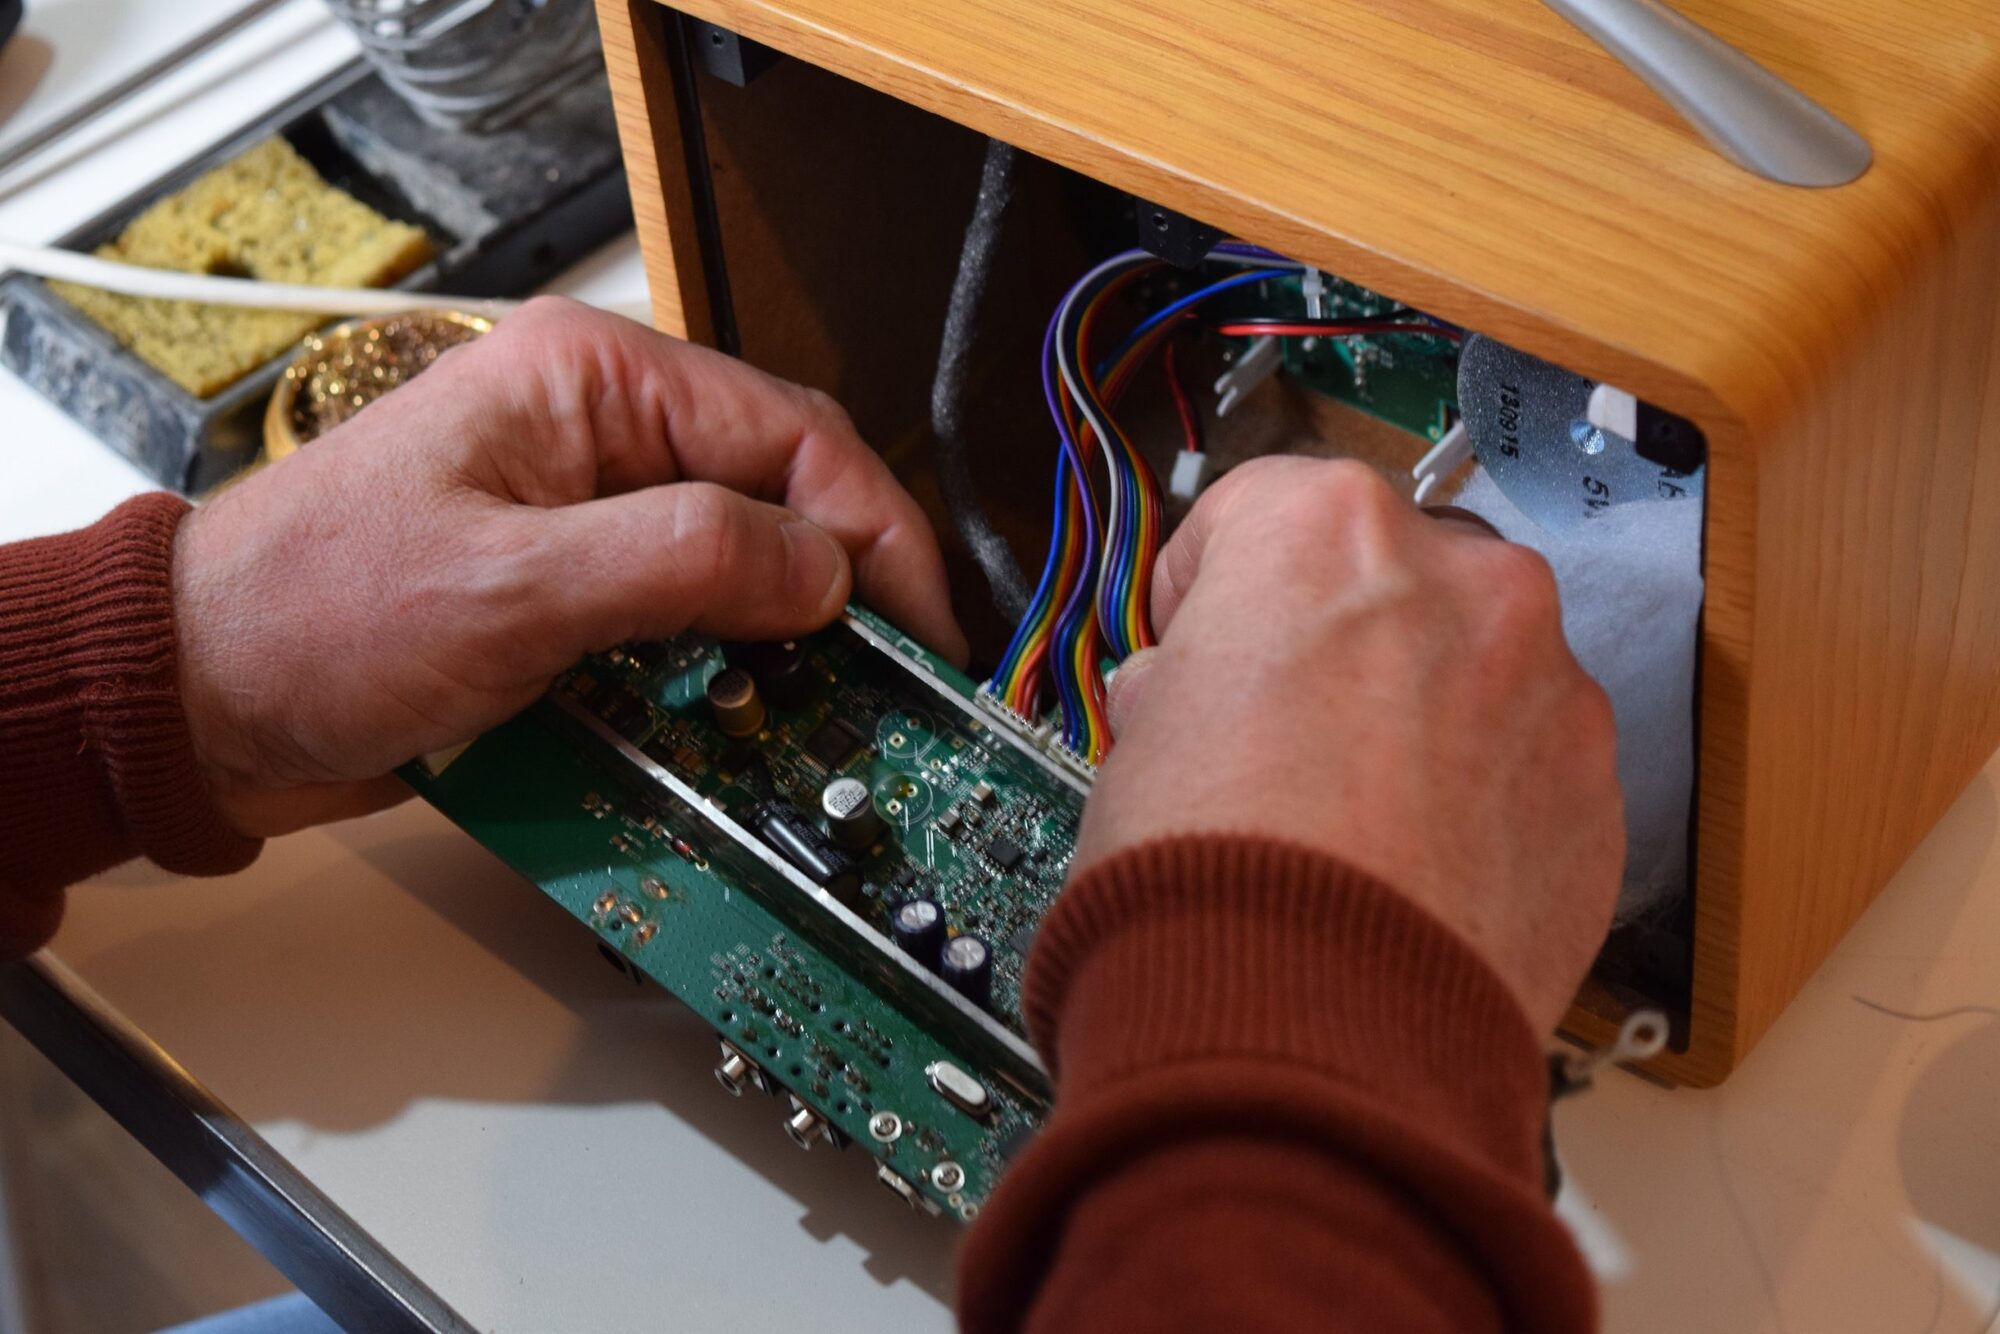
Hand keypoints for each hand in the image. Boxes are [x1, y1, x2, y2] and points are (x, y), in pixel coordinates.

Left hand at [173, 297, 964, 837]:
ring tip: (834, 717)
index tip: (926, 632)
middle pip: (783, 496)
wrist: (202, 698)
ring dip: (789, 643)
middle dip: (847, 592)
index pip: (793, 436)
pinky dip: (725, 675)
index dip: (878, 535)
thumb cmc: (313, 616)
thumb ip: (679, 559)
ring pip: (745, 564)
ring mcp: (590, 511)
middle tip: (898, 686)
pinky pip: (687, 619)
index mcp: (593, 381)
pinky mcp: (575, 585)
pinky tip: (746, 726)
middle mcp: (603, 430)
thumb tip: (822, 569)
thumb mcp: (510, 587)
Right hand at [1079, 457, 1620, 1031]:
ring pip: (1475, 668)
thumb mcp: (1136, 740)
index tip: (1198, 643)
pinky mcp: (1598, 795)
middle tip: (1278, 736)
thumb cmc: (1212, 879)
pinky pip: (1529, 766)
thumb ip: (1184, 683)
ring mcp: (1550, 686)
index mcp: (1327, 531)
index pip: (1256, 510)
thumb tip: (1191, 698)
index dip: (1209, 589)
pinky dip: (1482, 801)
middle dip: (1336, 641)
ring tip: (1350, 824)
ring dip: (1422, 716)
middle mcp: (1463, 580)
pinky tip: (1409, 872)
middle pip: (1387, 578)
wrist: (1306, 1031)